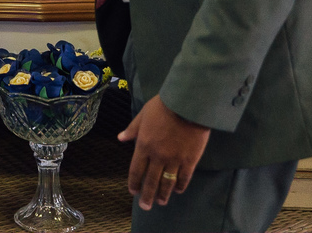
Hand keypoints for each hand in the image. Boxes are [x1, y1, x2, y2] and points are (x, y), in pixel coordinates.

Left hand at [118, 94, 210, 209]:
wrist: (187, 105)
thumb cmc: (163, 107)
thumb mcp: (143, 115)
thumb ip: (132, 129)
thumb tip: (121, 138)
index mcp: (143, 145)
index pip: (136, 170)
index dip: (134, 182)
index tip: (133, 192)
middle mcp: (157, 156)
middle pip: (150, 181)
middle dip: (147, 195)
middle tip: (145, 207)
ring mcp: (174, 160)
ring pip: (167, 183)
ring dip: (163, 194)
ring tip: (161, 202)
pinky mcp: (190, 160)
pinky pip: (184, 178)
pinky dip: (180, 186)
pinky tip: (178, 191)